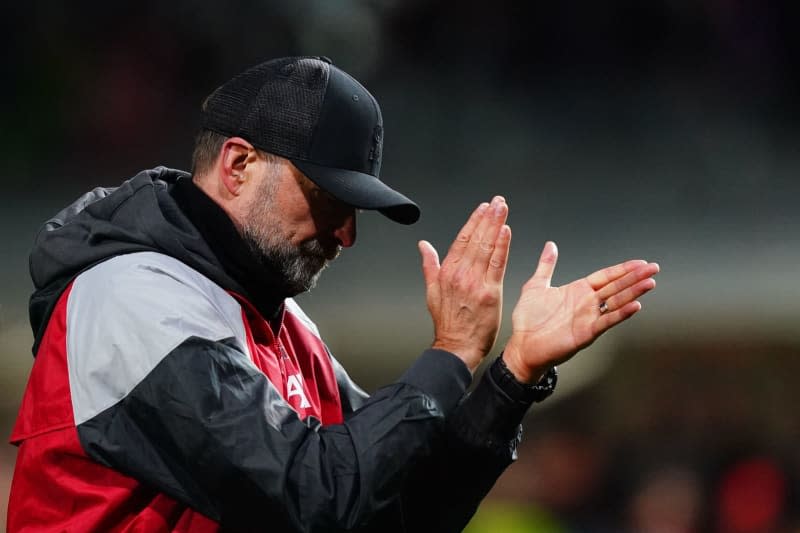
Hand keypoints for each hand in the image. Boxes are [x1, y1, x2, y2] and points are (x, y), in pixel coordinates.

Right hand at [418, 196, 510, 371]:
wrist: (456, 347)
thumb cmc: (447, 323)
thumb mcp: (431, 290)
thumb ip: (429, 264)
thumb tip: (423, 246)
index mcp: (447, 272)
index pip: (462, 239)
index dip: (473, 221)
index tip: (483, 207)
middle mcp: (460, 274)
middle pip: (476, 239)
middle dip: (488, 217)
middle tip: (498, 202)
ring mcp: (474, 282)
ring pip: (487, 247)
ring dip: (496, 225)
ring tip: (503, 209)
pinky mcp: (489, 292)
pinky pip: (497, 264)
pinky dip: (501, 246)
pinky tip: (506, 232)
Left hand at [503, 241, 658, 382]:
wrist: (522, 345)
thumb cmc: (529, 319)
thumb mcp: (536, 286)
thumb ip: (546, 265)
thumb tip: (550, 245)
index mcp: (578, 290)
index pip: (606, 276)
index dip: (622, 269)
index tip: (640, 262)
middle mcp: (587, 303)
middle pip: (616, 286)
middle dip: (635, 277)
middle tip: (654, 268)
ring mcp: (589, 318)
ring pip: (616, 302)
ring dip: (633, 292)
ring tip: (650, 283)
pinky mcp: (586, 333)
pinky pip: (606, 321)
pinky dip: (621, 314)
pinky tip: (635, 306)